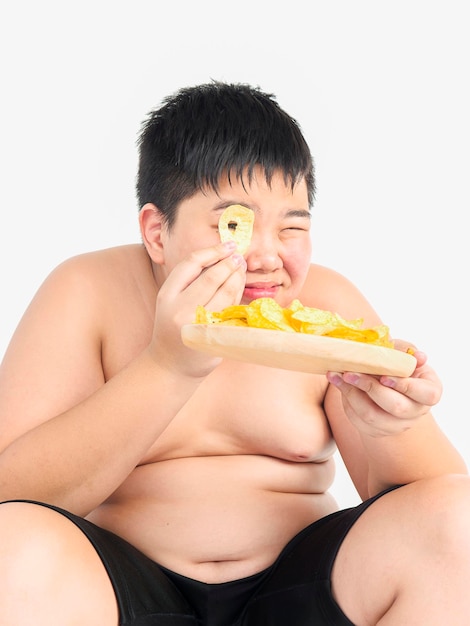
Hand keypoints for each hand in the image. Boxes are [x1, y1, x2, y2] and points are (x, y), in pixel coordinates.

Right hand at [150, 240, 245, 376]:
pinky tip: (239, 287)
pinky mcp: (212, 336)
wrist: (171, 364)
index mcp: (166, 294)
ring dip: (237, 278)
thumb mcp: (171, 301)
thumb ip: (189, 281)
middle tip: (239, 257)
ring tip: (241, 269)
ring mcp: (197, 324)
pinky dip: (237, 296)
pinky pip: (231, 310)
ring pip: (225, 293)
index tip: (228, 245)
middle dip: (229, 263)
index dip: (213, 251)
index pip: (192, 263)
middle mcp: (179, 308)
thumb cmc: (174, 328)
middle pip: (211, 277)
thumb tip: (221, 254)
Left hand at [326, 341, 442, 437]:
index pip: (427, 395)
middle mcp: (416, 411)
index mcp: (430, 391)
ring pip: (373, 416)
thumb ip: (407, 351)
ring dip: (352, 395)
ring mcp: (397, 424)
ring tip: (338, 376)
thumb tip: (420, 356)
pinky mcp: (376, 430)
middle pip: (396, 407)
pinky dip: (346, 402)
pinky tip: (339, 385)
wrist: (384, 381)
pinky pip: (358, 421)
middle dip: (371, 388)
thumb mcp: (402, 353)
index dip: (406, 386)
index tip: (384, 376)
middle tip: (350, 373)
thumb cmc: (397, 363)